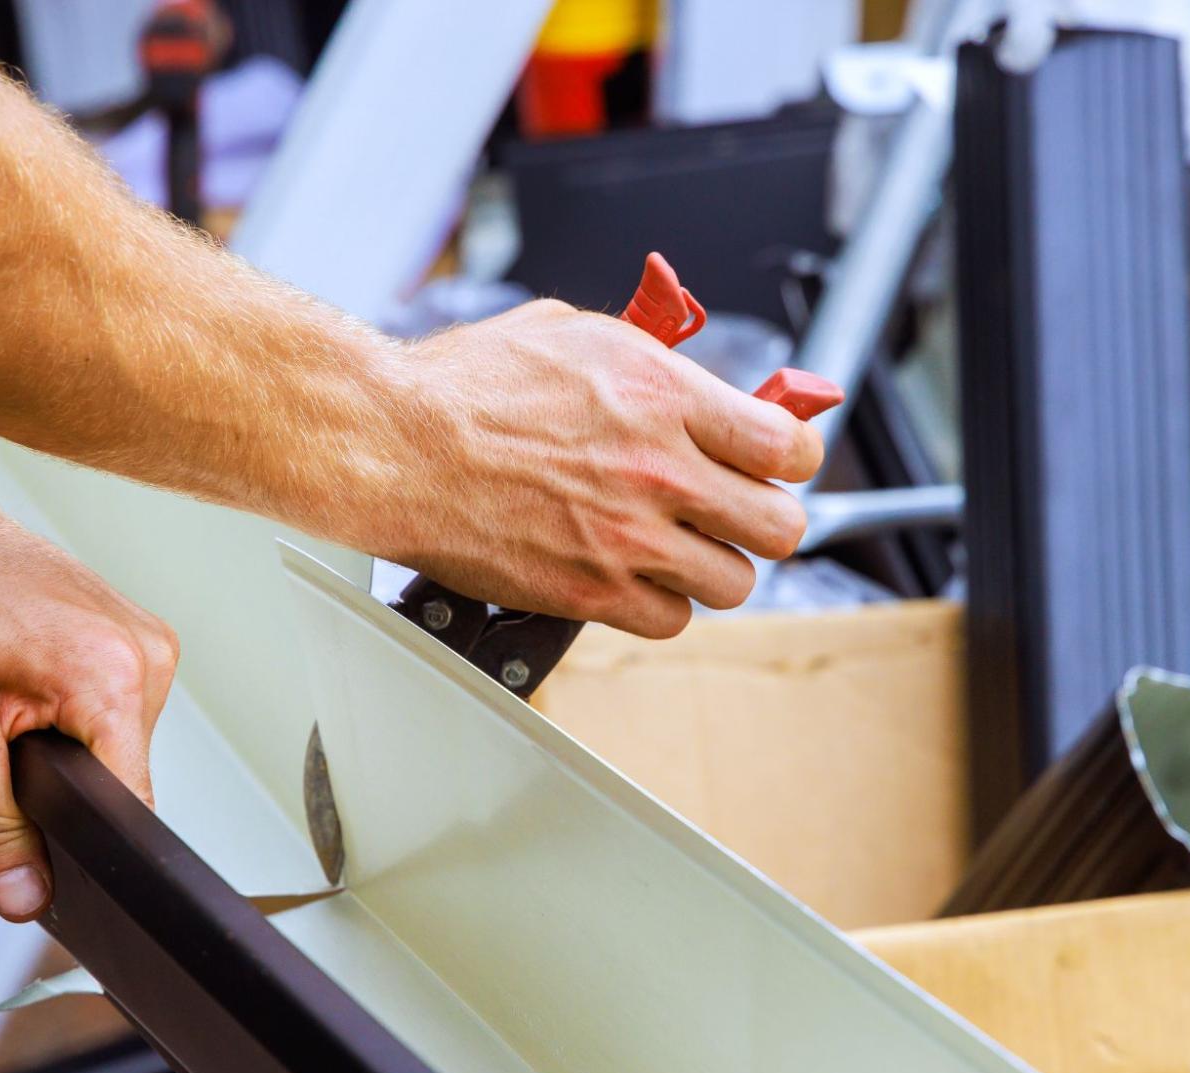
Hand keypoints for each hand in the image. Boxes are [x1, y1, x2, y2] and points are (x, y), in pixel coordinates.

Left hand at [0, 502, 177, 919]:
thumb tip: (26, 897)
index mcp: (113, 677)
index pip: (130, 805)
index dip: (83, 843)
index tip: (35, 841)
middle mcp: (148, 656)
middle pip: (122, 777)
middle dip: (57, 783)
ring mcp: (147, 642)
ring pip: (115, 747)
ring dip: (60, 747)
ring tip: (3, 698)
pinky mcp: (133, 637)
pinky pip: (112, 710)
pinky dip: (67, 715)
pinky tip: (22, 681)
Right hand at [376, 300, 824, 637]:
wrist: (397, 445)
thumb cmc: (467, 385)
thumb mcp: (574, 334)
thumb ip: (653, 362)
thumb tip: (696, 383)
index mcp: (665, 396)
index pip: (789, 446)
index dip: (792, 456)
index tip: (778, 460)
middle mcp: (661, 471)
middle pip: (781, 526)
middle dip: (763, 517)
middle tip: (735, 510)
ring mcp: (631, 540)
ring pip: (734, 582)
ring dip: (713, 566)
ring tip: (678, 545)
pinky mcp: (594, 593)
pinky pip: (672, 620)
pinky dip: (661, 604)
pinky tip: (632, 575)